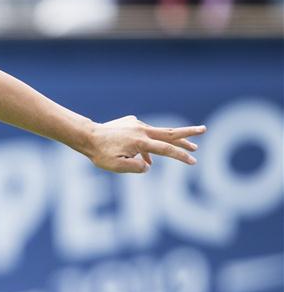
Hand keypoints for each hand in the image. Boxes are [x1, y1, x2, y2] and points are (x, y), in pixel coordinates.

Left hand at [86, 116, 205, 173]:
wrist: (87, 136)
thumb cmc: (100, 154)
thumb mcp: (117, 166)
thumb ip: (136, 168)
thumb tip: (149, 166)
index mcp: (140, 142)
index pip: (166, 150)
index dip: (181, 156)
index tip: (193, 161)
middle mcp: (141, 130)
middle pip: (170, 132)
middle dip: (188, 133)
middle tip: (204, 130)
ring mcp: (136, 124)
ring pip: (160, 133)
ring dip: (172, 140)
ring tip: (186, 146)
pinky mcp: (131, 122)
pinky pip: (145, 134)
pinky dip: (150, 144)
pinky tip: (146, 156)